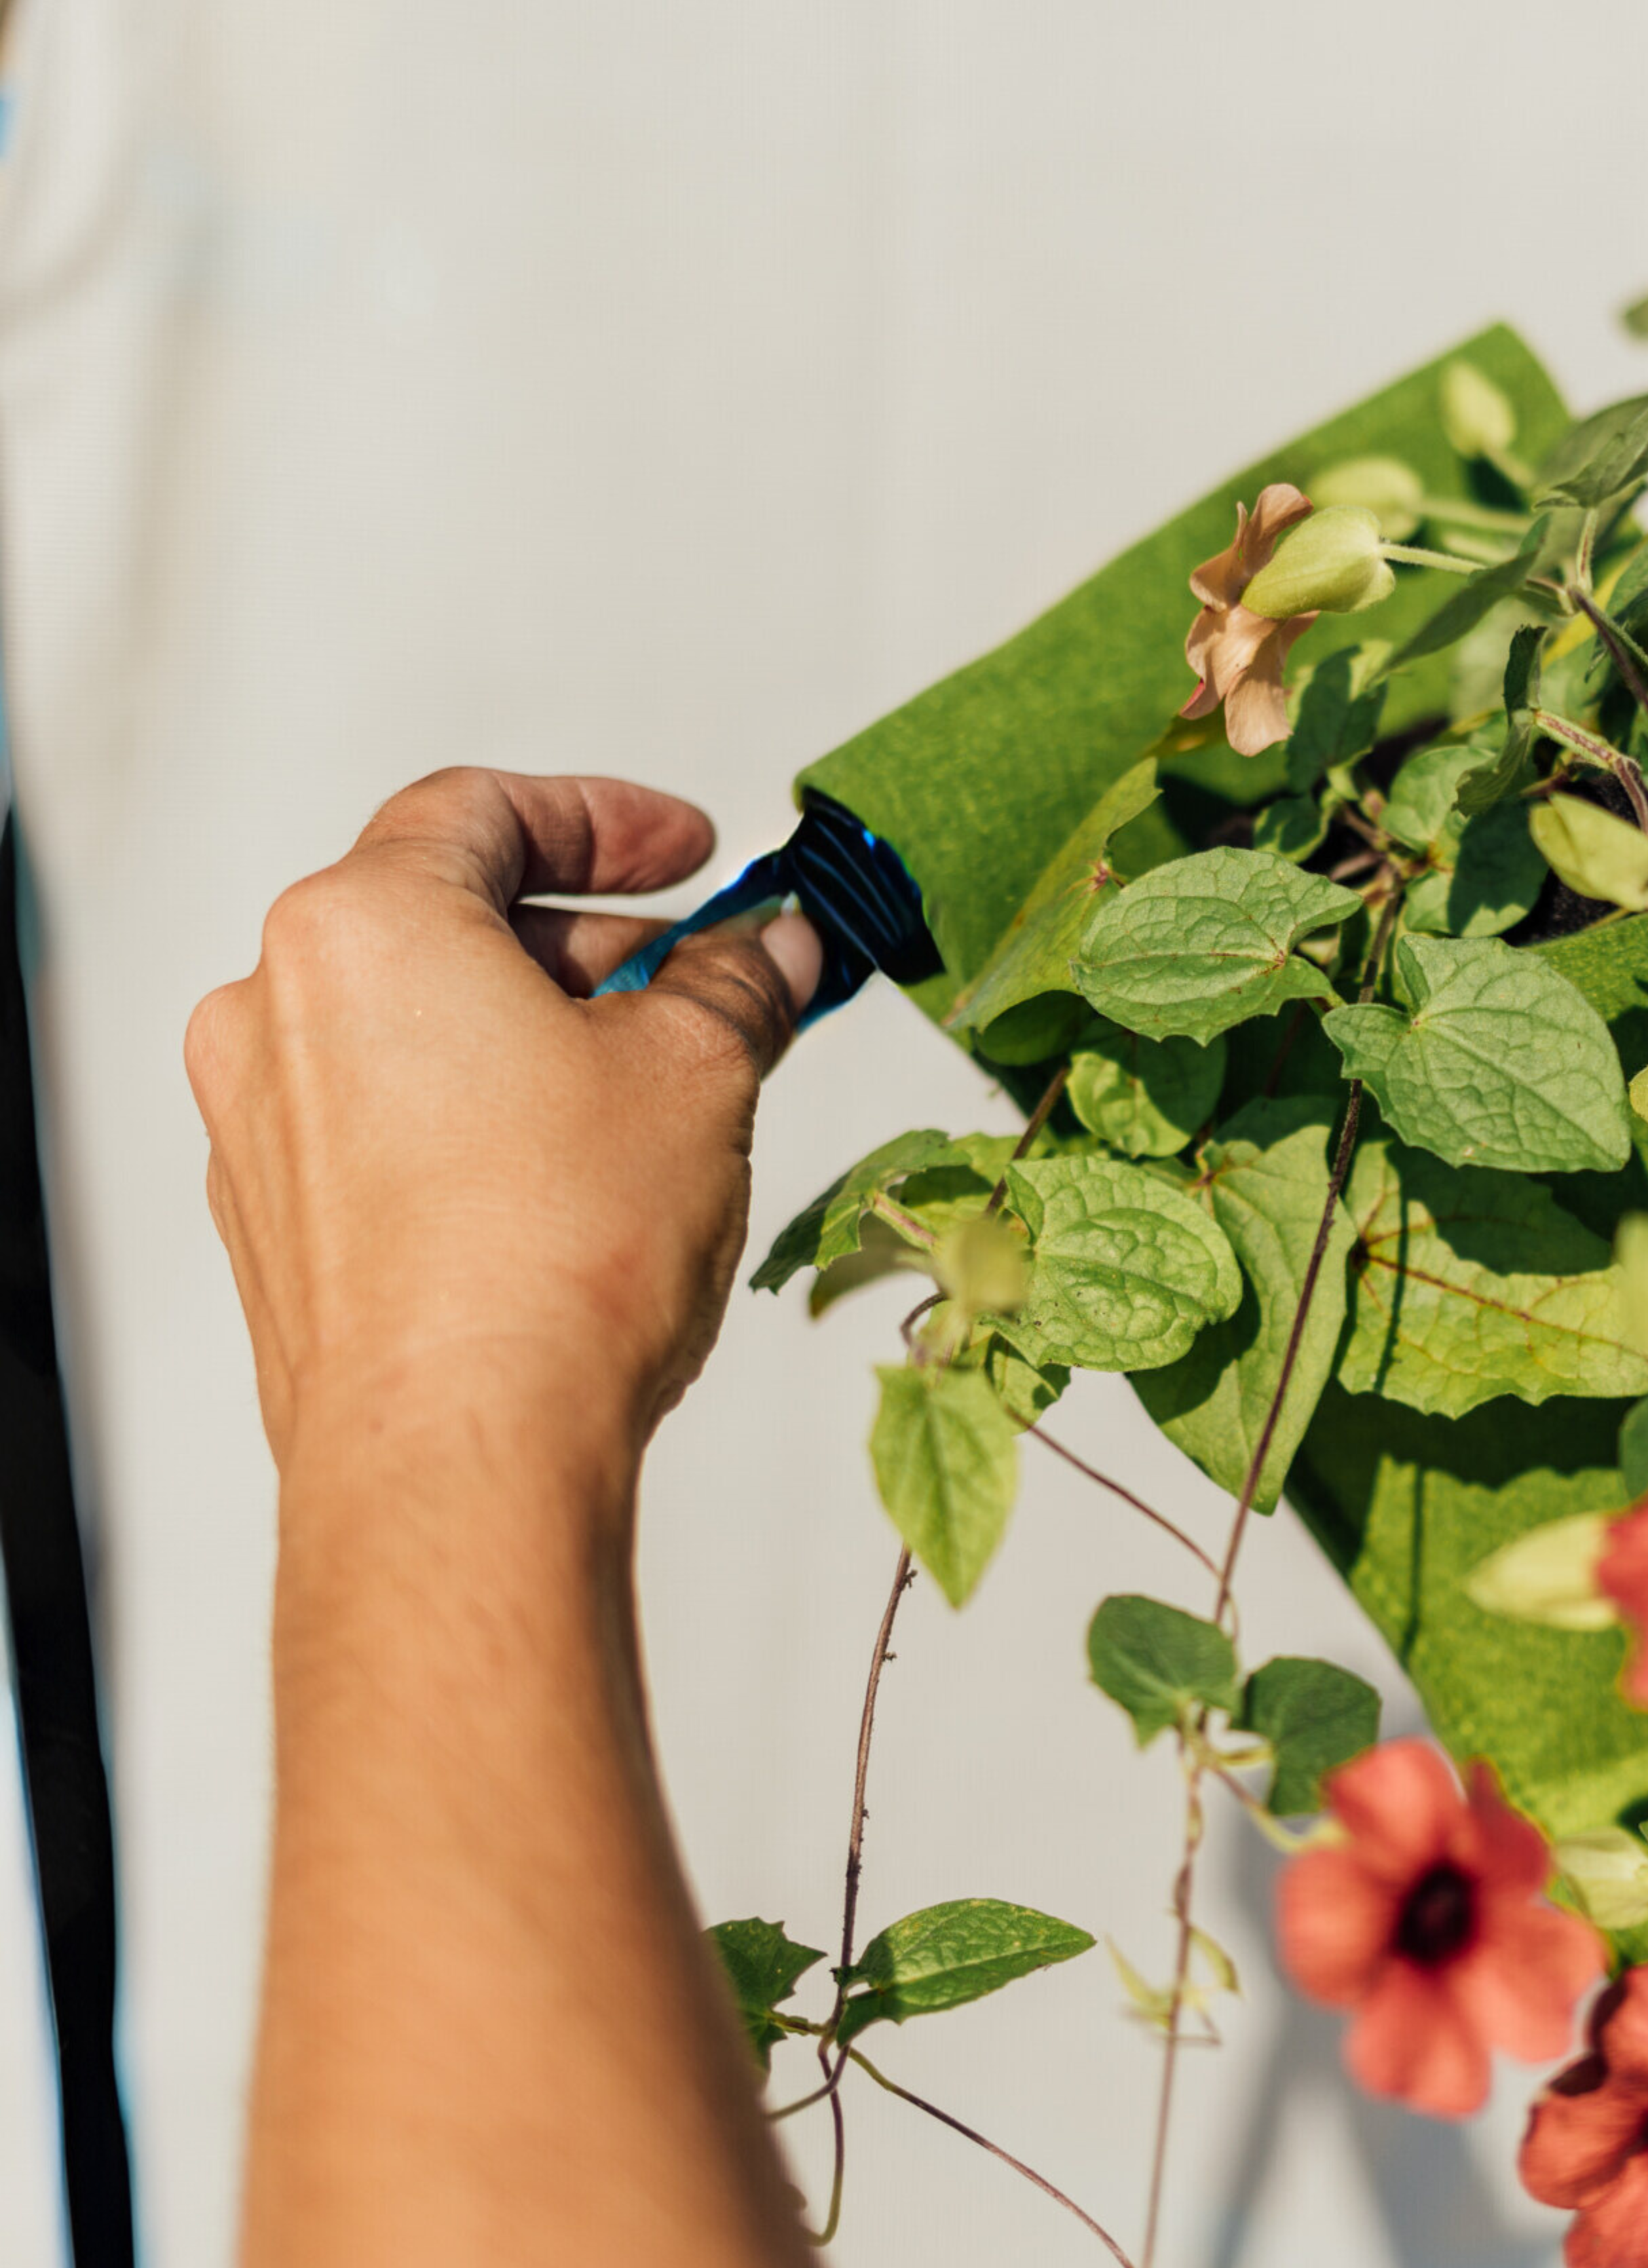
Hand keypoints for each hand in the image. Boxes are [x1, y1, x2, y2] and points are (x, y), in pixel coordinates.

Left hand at [185, 769, 818, 1472]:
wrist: (458, 1456)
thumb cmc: (553, 1257)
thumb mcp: (697, 1074)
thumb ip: (734, 985)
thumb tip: (768, 951)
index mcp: (360, 927)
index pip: (483, 811)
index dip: (607, 819)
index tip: (689, 853)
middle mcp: (273, 1011)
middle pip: (443, 920)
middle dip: (587, 944)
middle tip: (699, 985)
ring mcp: (258, 1129)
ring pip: (411, 1030)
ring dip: (533, 1037)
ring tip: (650, 1098)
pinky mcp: (274, 1232)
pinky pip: (383, 1128)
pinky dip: (475, 1120)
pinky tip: (572, 1185)